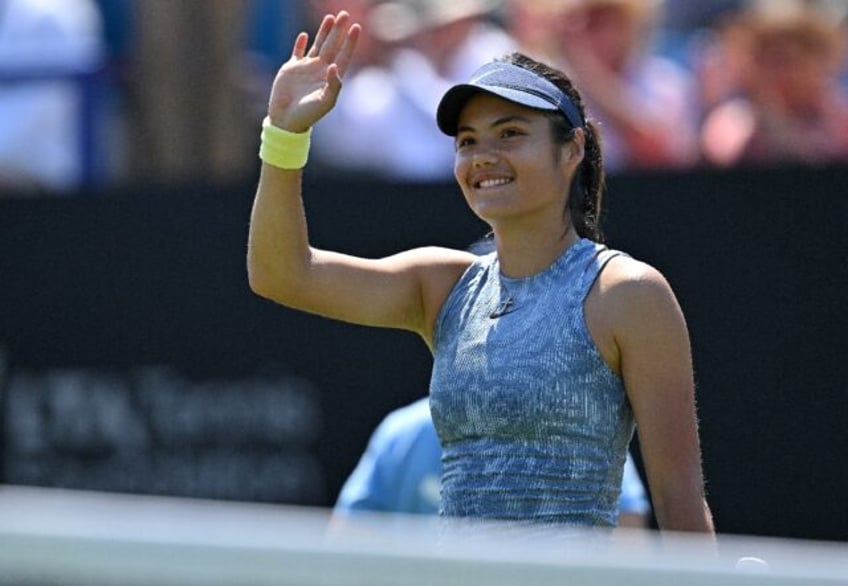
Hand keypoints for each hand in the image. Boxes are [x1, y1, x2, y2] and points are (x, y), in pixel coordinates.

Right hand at [267, 11, 359, 132]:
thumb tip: (335, 66)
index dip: (350, 42)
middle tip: (345, 14)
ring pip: (317, 45)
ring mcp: (305, 68)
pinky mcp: (290, 69)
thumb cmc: (308, 115)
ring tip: (331, 18)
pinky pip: (297, 52)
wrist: (287, 120)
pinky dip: (300, 44)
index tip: (356, 28)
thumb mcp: (325, 102)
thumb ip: (333, 85)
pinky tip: (305, 35)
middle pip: (332, 45)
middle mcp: (320, 70)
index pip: (343, 55)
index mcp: (330, 77)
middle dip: (339, 30)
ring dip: (324, 31)